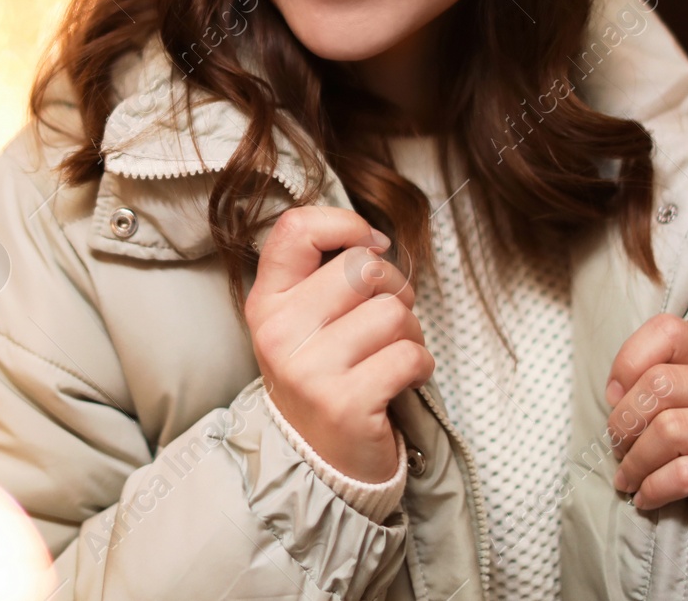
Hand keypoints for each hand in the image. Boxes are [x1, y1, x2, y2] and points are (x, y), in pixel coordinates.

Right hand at [244, 206, 434, 482]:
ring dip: (411, 332)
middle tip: (387, 322)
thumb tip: (374, 240)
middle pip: (363, 267)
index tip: (370, 246)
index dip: (345, 224)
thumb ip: (324, 273)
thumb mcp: (303, 322)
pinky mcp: (345, 404)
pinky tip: (402, 382)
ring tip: (391, 356)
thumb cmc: (326, 376)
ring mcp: (308, 370)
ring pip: (394, 311)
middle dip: (395, 288)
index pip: (296, 229)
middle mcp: (278, 332)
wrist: (321, 463)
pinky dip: (421, 366)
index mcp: (267, 302)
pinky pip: (410, 355)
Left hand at [605, 313, 687, 545]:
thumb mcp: (652, 413)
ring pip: (670, 430)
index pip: (668, 331)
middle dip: (624, 421)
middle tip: (619, 448)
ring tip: (630, 477)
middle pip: (661, 383)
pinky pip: (685, 473)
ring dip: (636, 461)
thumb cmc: (675, 457)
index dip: (628, 362)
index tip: (615, 397)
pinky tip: (647, 497)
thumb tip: (616, 394)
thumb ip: (637, 388)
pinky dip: (653, 488)